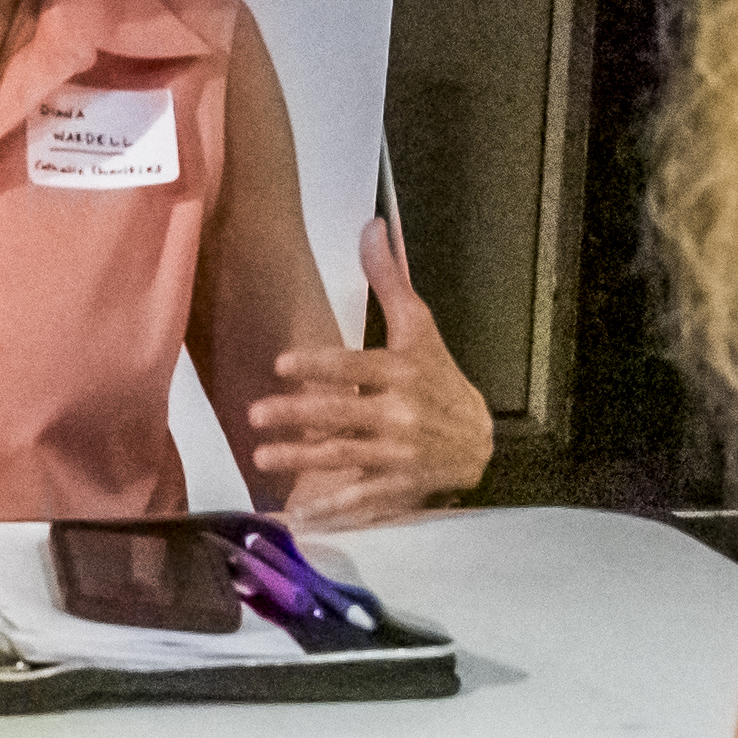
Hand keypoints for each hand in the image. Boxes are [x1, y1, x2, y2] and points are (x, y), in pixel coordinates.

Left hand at [242, 220, 491, 528]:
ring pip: (344, 456)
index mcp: (402, 371)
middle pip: (343, 413)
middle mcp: (401, 413)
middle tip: (256, 414)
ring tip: (262, 457)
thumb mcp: (420, 327)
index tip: (283, 365)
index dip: (321, 365)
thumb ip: (390, 279)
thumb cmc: (439, 377)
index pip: (356, 367)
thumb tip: (372, 224)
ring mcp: (400, 454)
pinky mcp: (400, 487)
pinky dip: (333, 509)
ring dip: (301, 459)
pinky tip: (301, 513)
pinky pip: (363, 499)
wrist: (480, 440)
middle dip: (298, 415)